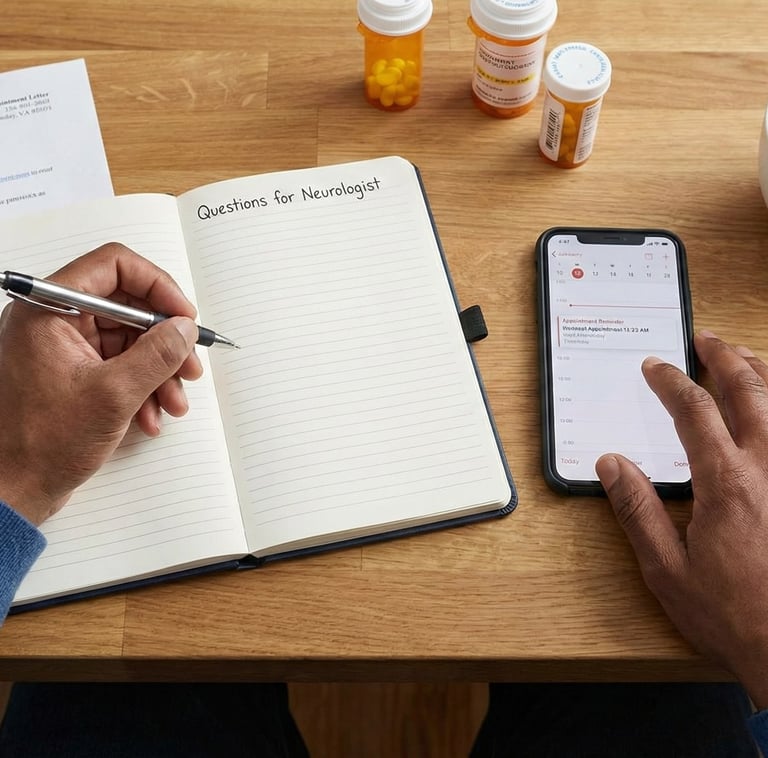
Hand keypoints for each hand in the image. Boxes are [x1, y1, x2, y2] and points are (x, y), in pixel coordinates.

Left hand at [0, 243, 202, 525]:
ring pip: (128, 339)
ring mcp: (61, 347)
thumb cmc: (39, 445)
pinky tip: (150, 415)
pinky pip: (118, 364)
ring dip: (158, 370)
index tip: (183, 317)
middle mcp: (53, 320)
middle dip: (164, 340)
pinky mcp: (71, 372)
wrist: (10, 490)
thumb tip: (184, 328)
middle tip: (189, 365)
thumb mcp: (113, 395)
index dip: (158, 287)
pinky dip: (141, 386)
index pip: (114, 266)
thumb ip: (157, 354)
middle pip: (127, 306)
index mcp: (48, 310)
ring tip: (173, 401)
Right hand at [596, 331, 767, 709]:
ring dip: (762, 372)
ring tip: (745, 356)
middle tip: (706, 339)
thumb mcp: (667, 569)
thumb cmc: (734, 615)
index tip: (655, 367)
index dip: (671, 381)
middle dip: (724, 357)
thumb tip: (612, 464)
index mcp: (728, 483)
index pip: (695, 411)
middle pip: (749, 391)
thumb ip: (637, 510)